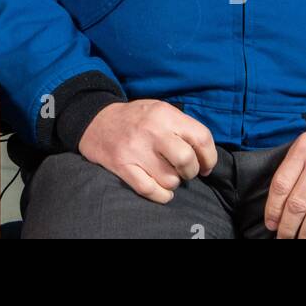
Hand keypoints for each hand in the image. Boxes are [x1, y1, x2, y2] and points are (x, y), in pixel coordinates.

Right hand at [78, 99, 217, 202]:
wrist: (95, 121)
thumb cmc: (135, 119)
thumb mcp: (159, 110)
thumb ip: (181, 127)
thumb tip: (205, 157)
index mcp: (164, 113)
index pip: (201, 137)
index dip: (209, 157)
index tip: (205, 166)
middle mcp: (151, 130)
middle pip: (186, 160)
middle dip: (191, 171)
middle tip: (184, 171)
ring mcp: (135, 149)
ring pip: (170, 180)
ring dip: (172, 182)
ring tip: (164, 173)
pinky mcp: (122, 166)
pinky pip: (151, 190)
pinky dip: (161, 195)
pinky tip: (159, 188)